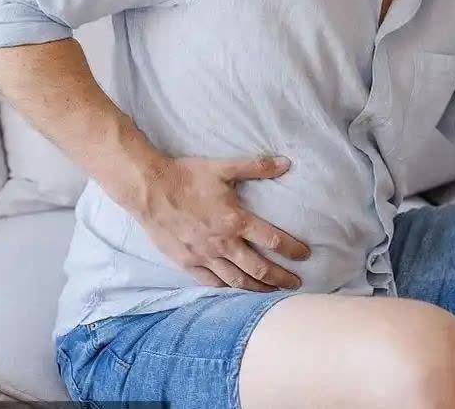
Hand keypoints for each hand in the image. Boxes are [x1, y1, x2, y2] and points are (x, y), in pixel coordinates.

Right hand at [134, 154, 310, 290]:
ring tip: (271, 292)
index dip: (292, 249)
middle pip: (259, 269)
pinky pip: (212, 282)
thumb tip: (286, 163)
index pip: (273, 240)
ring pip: (237, 281)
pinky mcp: (187, 262)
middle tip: (296, 284)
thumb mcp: (223, 167)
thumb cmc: (186, 176)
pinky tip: (235, 289)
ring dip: (257, 288)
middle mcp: (223, 243)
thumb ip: (256, 167)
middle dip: (280, 279)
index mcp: (235, 220)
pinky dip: (227, 288)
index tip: (306, 255)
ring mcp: (204, 256)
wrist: (149, 189)